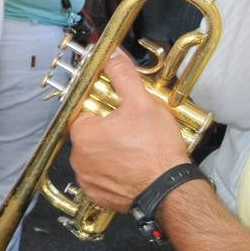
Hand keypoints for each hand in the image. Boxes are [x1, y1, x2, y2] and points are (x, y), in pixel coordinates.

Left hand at [68, 49, 187, 211]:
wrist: (170, 190)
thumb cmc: (156, 149)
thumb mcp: (142, 102)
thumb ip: (122, 75)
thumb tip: (112, 55)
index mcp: (83, 132)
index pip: (83, 110)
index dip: (102, 106)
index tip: (118, 109)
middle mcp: (79, 158)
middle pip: (89, 133)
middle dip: (107, 128)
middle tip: (131, 128)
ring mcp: (87, 179)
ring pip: (94, 156)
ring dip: (109, 150)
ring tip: (134, 148)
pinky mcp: (98, 195)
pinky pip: (100, 177)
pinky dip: (112, 171)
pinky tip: (131, 166)